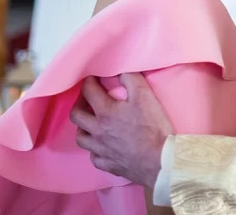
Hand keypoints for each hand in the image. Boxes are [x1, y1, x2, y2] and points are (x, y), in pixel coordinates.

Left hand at [70, 73, 171, 188]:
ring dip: (83, 126)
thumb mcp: (145, 95)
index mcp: (105, 112)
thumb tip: (120, 71)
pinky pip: (93, 156)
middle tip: (89, 97)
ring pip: (80, 138)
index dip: (89, 81)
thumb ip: (131, 78)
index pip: (88, 91)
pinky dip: (94, 148)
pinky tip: (102, 145)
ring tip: (92, 121)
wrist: (159, 160)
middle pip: (76, 115)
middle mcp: (97, 131)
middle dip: (79, 102)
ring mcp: (100, 150)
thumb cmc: (152, 126)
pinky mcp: (107, 165)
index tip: (93, 77)